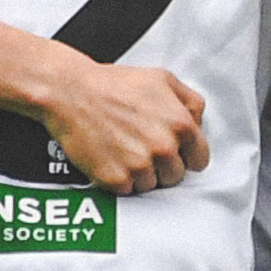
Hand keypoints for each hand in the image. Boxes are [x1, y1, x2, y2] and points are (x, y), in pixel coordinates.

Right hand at [36, 59, 209, 193]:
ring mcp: (141, 166)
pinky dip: (121, 180)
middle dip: (162, 165)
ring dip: (141, 174)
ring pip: (152, 186)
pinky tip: (112, 158)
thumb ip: (190, 101)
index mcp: (181, 124)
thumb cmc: (112, 84)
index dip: (186, 155)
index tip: (174, 153)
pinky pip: (129, 191)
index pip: (200, 159)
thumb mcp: (161, 79)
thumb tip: (199, 122)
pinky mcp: (117, 180)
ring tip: (124, 150)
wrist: (71, 93)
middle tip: (142, 147)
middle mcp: (164, 147)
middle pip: (176, 176)